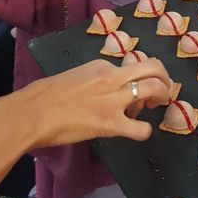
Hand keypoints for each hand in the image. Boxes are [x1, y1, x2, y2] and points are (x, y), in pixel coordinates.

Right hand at [20, 59, 171, 148]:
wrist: (32, 112)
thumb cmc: (46, 95)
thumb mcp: (76, 75)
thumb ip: (96, 79)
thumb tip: (109, 90)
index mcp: (102, 66)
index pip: (131, 66)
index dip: (138, 78)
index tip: (134, 90)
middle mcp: (113, 77)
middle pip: (152, 67)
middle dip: (164, 77)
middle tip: (164, 89)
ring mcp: (113, 99)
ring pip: (153, 88)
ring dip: (163, 95)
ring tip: (160, 105)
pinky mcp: (110, 122)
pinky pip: (140, 127)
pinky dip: (145, 130)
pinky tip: (140, 131)